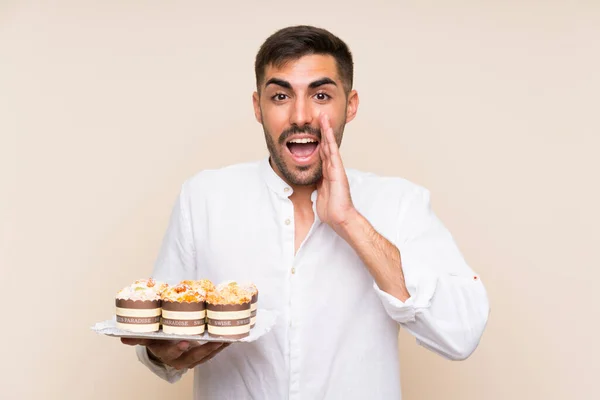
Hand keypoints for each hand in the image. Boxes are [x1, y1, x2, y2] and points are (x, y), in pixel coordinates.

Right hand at [121, 338, 229, 369]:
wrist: (165, 349)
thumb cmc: (158, 340)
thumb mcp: (148, 338)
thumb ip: (138, 337)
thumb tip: (122, 337)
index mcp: (166, 353)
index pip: (170, 352)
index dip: (177, 348)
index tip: (184, 342)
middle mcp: (180, 359)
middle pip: (193, 356)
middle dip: (205, 349)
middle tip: (215, 341)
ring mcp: (192, 359)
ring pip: (206, 356)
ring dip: (217, 348)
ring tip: (228, 338)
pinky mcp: (201, 356)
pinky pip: (212, 353)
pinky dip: (221, 346)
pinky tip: (231, 338)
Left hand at [316, 113, 357, 232]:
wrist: (340, 217)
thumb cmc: (332, 208)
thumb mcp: (320, 193)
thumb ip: (318, 184)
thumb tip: (312, 180)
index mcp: (327, 172)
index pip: (322, 152)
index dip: (319, 140)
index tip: (315, 128)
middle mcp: (332, 168)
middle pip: (327, 145)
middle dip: (323, 130)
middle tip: (321, 116)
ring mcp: (336, 168)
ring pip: (330, 146)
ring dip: (326, 131)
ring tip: (324, 117)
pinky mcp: (337, 171)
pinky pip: (333, 153)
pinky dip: (330, 141)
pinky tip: (327, 132)